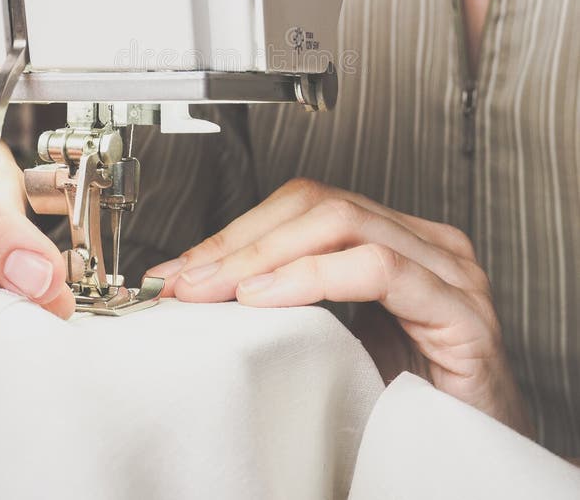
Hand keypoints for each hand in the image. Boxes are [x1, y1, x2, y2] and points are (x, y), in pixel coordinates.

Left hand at [147, 177, 532, 436]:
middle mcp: (424, 242)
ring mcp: (447, 270)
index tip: (181, 268)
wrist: (480, 458)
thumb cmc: (412, 399)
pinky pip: (379, 269)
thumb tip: (210, 284)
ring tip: (214, 288)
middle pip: (317, 205)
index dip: (238, 231)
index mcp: (395, 239)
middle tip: (185, 280)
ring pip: (341, 222)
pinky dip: (314, 276)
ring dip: (263, 254)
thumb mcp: (342, 337)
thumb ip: (297, 298)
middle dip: (240, 240)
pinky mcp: (460, 311)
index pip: (305, 205)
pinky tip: (268, 295)